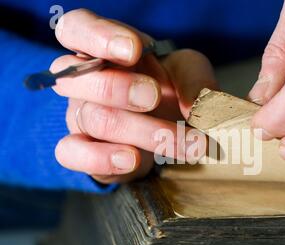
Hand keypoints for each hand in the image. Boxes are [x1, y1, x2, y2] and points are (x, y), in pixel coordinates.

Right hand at [52, 9, 215, 183]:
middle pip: (79, 78)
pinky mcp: (84, 151)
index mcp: (105, 51)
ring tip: (185, 143)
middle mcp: (85, 82)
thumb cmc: (171, 91)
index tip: (133, 50)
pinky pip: (72, 153)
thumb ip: (195, 81)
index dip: (98, 36)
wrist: (167, 132)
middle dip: (120, 88)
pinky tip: (131, 160)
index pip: (78, 28)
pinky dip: (102, 158)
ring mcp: (81, 116)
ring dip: (144, 132)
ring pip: (95, 119)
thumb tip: (197, 106)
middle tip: (155, 96)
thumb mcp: (190, 75)